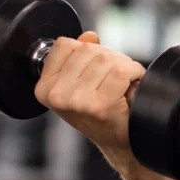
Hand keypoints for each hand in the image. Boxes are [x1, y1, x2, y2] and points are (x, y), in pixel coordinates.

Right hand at [33, 31, 145, 160]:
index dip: (87, 50)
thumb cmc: (99, 113)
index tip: (95, 68)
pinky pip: (122, 70)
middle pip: (89, 50)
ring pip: (106, 58)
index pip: (65, 45)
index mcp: (44, 88)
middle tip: (114, 78)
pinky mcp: (100, 105)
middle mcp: (57, 95)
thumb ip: (79, 57)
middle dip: (108, 58)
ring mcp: (77, 101)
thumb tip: (89, 36)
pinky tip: (131, 85)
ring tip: (122, 83)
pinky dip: (134, 72)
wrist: (119, 143)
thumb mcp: (79, 84)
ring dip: (123, 65)